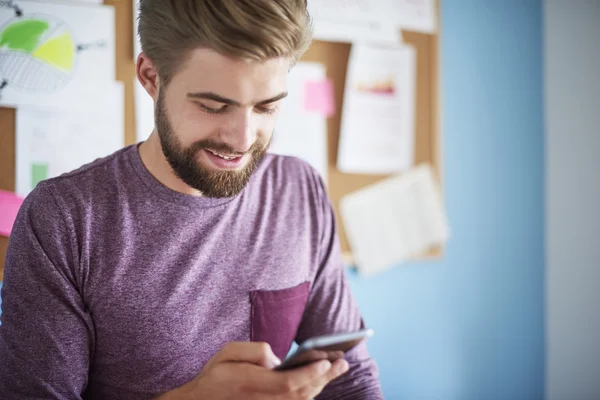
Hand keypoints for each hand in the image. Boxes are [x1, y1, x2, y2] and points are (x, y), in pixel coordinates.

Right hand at [154, 342, 349, 399]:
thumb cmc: (215, 375)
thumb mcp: (228, 352)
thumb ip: (255, 351)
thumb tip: (277, 359)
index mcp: (250, 384)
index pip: (287, 383)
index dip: (309, 374)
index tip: (325, 362)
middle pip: (301, 394)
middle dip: (324, 378)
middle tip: (342, 363)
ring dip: (321, 385)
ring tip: (336, 369)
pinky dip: (310, 393)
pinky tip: (320, 381)